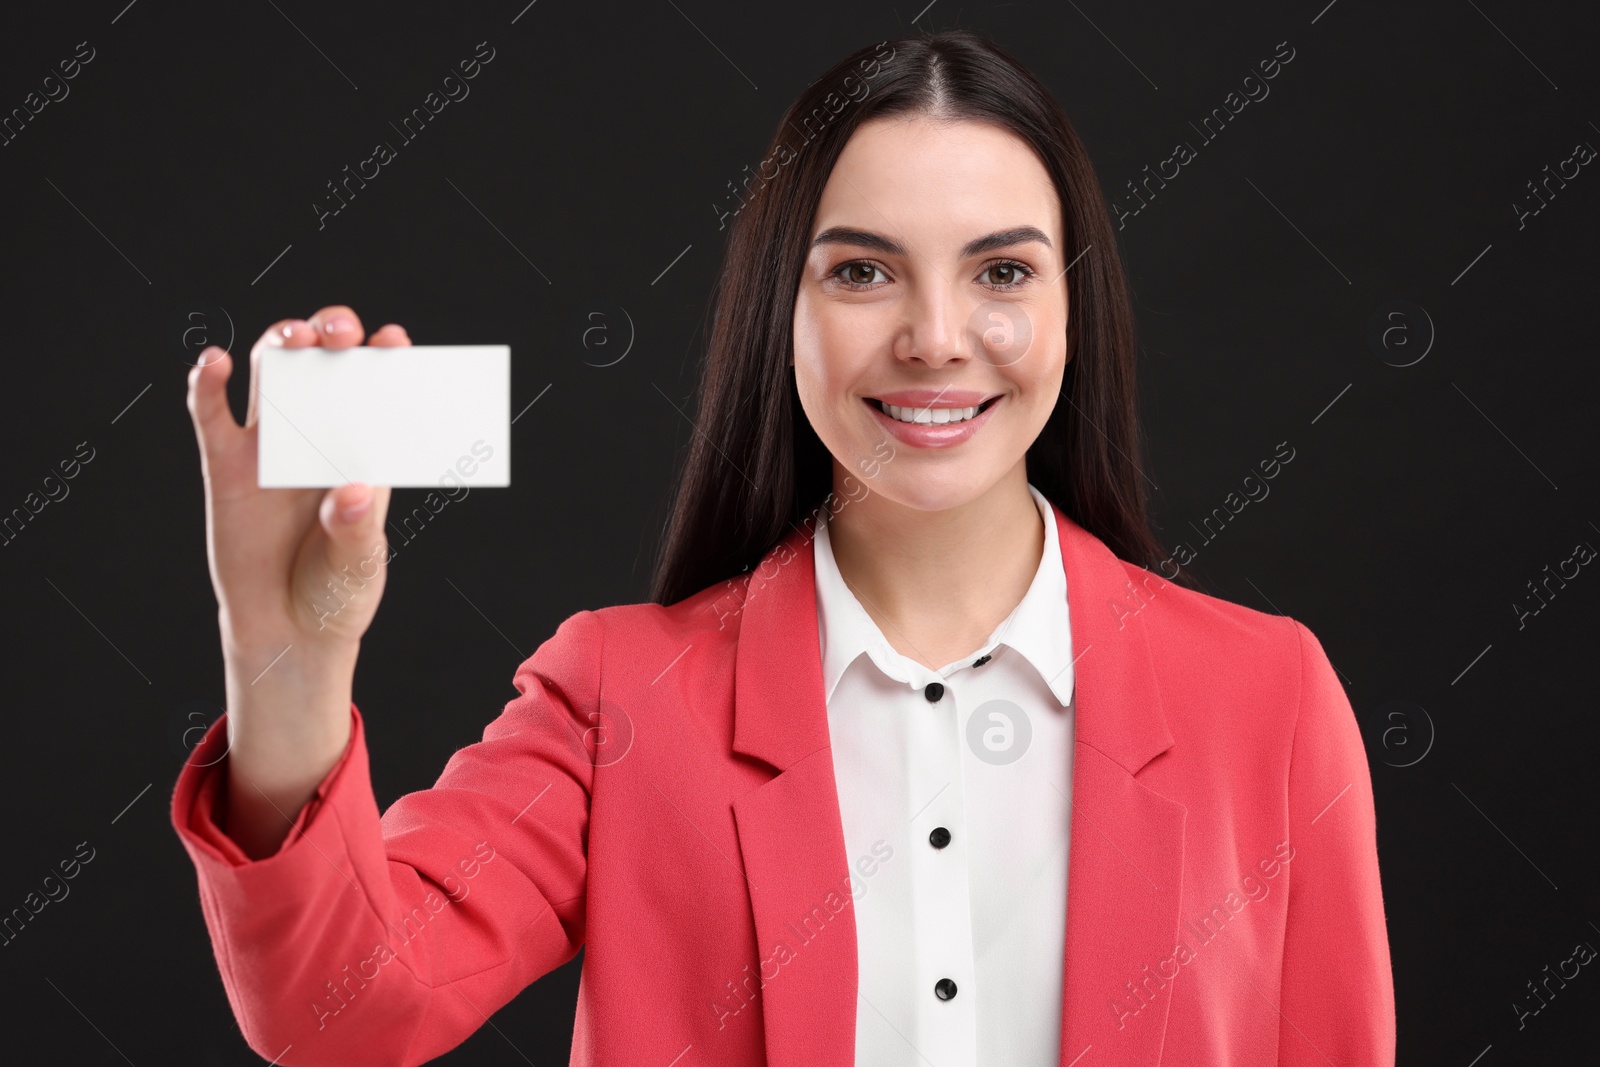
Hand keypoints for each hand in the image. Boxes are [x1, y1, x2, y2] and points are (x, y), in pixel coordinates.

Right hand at [187, 306, 408, 662]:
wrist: (287, 631)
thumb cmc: (335, 591)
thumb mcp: (358, 565)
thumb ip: (357, 529)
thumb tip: (354, 491)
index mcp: (364, 451)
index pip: (376, 390)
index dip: (383, 357)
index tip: (394, 340)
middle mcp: (319, 436)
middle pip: (320, 363)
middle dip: (329, 334)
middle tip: (340, 332)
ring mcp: (271, 446)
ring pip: (271, 374)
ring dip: (280, 344)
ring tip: (294, 337)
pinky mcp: (225, 466)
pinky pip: (211, 416)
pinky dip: (207, 384)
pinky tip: (215, 364)